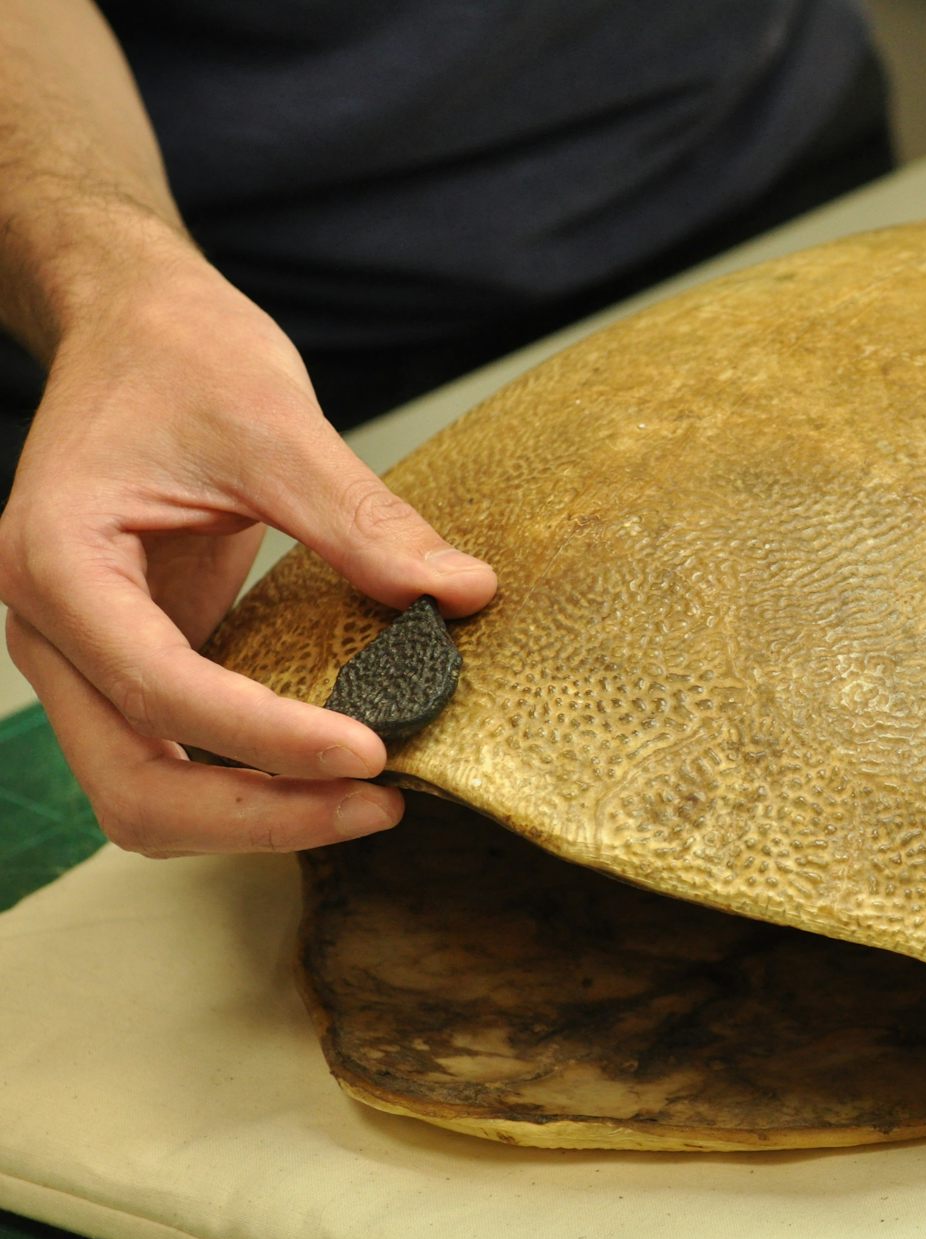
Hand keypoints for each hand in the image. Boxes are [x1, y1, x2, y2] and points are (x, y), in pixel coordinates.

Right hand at [0, 245, 496, 856]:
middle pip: (134, 785)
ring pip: (146, 793)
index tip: (373, 754)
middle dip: (259, 815)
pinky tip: (332, 773)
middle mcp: (53, 627)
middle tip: (381, 804)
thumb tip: (463, 592)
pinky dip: (247, 783)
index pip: (160, 688)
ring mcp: (86, 655)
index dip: (268, 739)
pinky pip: (176, 755)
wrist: (134, 325)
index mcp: (58, 563)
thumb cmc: (181, 356)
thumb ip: (363, 521)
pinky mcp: (133, 661)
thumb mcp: (278, 424)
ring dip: (252, 816)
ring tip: (368, 802)